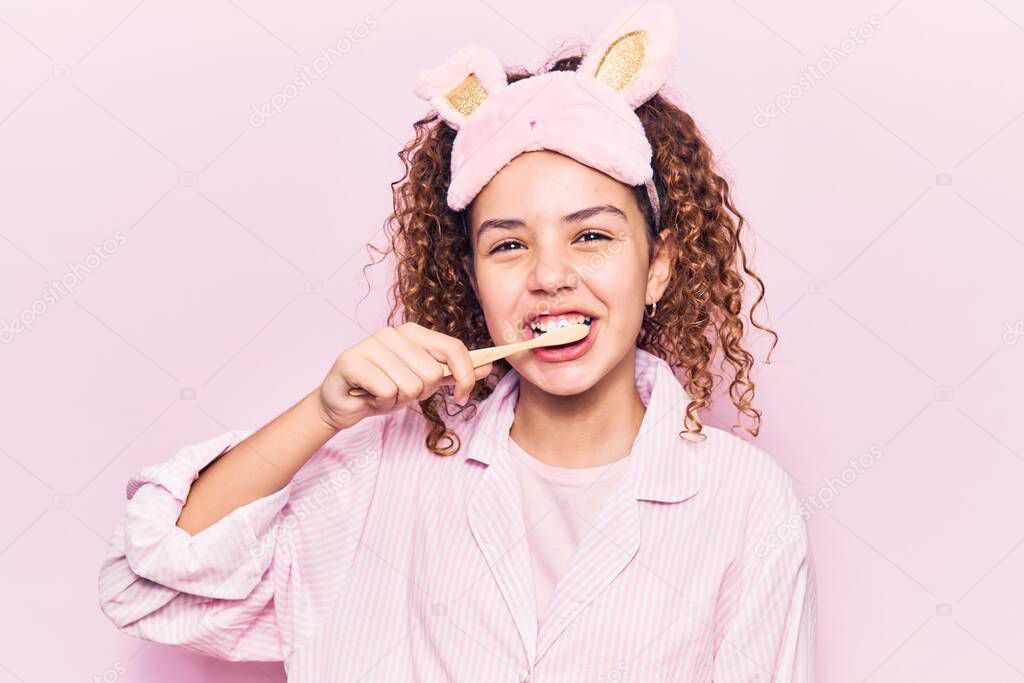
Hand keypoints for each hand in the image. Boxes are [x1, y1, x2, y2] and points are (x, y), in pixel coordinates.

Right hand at [317, 322, 492, 430]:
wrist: (342, 403)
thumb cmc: (382, 390)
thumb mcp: (422, 383)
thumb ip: (452, 373)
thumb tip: (487, 367)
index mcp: (413, 333)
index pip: (453, 348)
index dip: (465, 375)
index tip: (462, 396)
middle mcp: (393, 333)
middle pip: (432, 373)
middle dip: (420, 394)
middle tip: (400, 393)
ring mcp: (371, 344)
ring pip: (410, 385)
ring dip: (398, 401)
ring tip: (383, 394)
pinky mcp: (351, 361)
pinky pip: (387, 390)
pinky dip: (381, 403)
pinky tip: (369, 397)